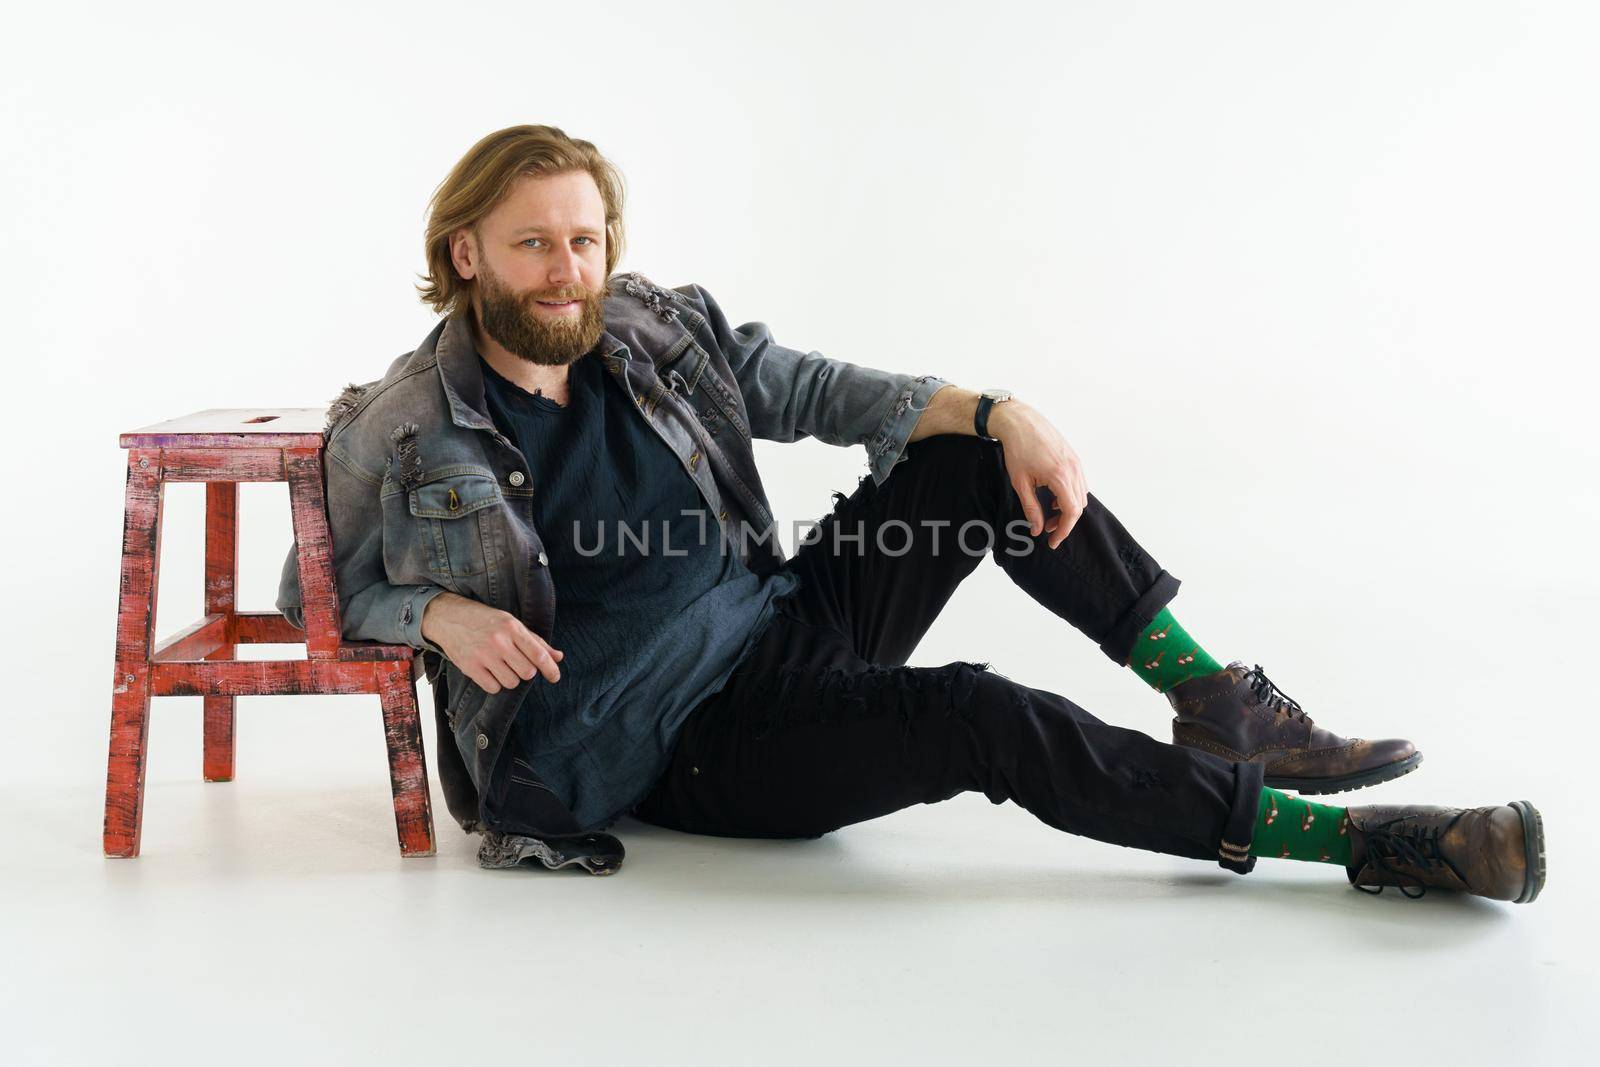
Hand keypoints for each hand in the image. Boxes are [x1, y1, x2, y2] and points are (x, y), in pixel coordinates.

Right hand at [421, 592, 563, 693]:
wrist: (449, 618)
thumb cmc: (486, 621)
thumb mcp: (512, 624)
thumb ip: (536, 642)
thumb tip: (558, 657)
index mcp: (512, 628)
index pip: (538, 654)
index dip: (550, 669)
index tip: (555, 677)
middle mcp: (499, 641)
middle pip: (527, 672)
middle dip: (526, 672)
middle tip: (517, 663)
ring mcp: (483, 655)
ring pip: (511, 682)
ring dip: (510, 678)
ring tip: (501, 666)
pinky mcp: (470, 667)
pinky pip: (493, 688)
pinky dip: (495, 684)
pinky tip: (490, 672)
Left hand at [988, 400, 1088, 549]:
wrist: (1020, 422)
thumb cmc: (1018, 449)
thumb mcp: (1020, 482)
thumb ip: (1031, 508)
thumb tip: (1037, 529)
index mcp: (1060, 476)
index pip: (1071, 512)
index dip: (1064, 530)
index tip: (1053, 541)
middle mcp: (1073, 469)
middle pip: (1079, 506)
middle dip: (1065, 522)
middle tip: (1049, 531)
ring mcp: (1076, 462)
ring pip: (1082, 495)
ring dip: (1068, 509)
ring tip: (1050, 515)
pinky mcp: (1074, 458)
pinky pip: (1080, 483)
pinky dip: (1070, 495)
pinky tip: (1054, 498)